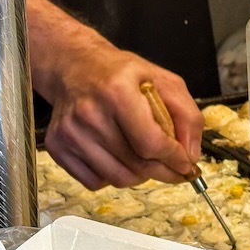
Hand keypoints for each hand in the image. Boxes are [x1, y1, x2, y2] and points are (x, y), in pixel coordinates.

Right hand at [28, 0, 202, 189]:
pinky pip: (95, 182)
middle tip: (174, 169)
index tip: (187, 164)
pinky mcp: (58, 147)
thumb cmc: (123, 75)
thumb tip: (191, 155)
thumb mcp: (165, 82)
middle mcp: (89, 113)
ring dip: (140, 176)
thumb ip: (187, 117)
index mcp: (118, 92)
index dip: (175, 159)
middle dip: (164, 172)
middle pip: (137, 165)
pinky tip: (119, 157)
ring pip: (118, 179)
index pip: (151, 143)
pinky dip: (114, 177)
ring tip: (145, 158)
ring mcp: (70, 133)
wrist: (75, 67)